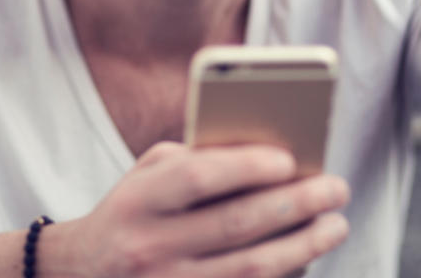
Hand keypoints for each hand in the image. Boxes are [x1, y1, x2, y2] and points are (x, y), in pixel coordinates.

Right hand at [55, 142, 349, 276]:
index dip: (245, 167)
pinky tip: (307, 257)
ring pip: (250, 270)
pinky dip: (284, 277)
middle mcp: (150, 247)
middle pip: (234, 225)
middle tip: (335, 187)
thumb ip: (194, 159)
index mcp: (138, 201)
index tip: (291, 158)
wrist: (85, 274)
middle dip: (294, 205)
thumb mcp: (145, 175)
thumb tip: (263, 156)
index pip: (196, 179)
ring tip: (335, 224)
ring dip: (303, 247)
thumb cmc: (131, 211)